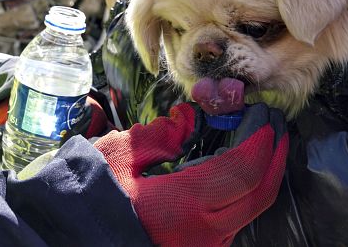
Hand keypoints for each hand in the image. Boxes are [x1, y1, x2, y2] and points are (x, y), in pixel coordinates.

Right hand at [94, 103, 288, 246]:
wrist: (72, 239)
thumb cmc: (89, 196)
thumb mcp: (120, 155)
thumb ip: (161, 135)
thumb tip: (189, 119)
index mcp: (185, 204)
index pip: (245, 169)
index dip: (262, 139)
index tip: (264, 114)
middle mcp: (204, 232)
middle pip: (260, 193)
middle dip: (274, 155)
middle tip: (274, 125)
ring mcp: (204, 246)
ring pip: (251, 210)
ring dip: (262, 174)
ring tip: (260, 142)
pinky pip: (233, 222)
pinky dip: (243, 192)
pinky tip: (235, 170)